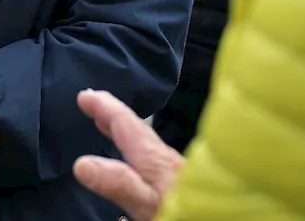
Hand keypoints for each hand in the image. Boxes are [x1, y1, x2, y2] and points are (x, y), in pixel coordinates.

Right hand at [73, 90, 183, 220]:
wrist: (223, 213)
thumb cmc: (182, 207)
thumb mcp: (145, 200)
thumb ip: (117, 182)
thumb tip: (81, 163)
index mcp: (151, 155)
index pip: (124, 122)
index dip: (103, 107)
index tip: (84, 95)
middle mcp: (163, 156)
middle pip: (134, 129)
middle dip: (113, 115)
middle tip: (93, 103)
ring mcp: (173, 168)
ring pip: (144, 142)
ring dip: (125, 131)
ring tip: (110, 126)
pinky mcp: (180, 180)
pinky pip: (151, 155)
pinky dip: (136, 148)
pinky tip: (139, 162)